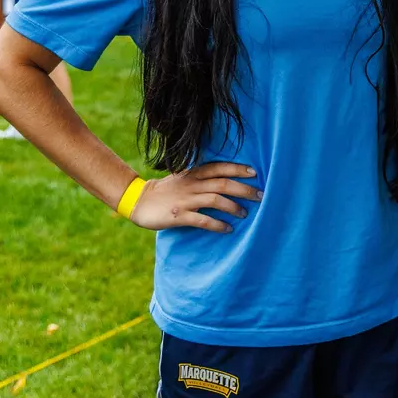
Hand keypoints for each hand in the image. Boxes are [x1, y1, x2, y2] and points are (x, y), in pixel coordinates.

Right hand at [129, 161, 261, 231]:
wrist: (138, 201)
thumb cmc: (165, 191)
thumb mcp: (183, 178)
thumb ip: (201, 178)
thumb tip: (226, 181)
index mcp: (193, 174)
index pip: (219, 167)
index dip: (237, 169)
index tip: (254, 172)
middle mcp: (192, 185)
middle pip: (223, 183)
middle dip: (244, 189)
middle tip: (260, 195)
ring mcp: (185, 200)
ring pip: (216, 200)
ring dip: (233, 207)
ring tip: (245, 213)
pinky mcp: (179, 216)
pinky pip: (203, 220)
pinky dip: (218, 225)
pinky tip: (228, 229)